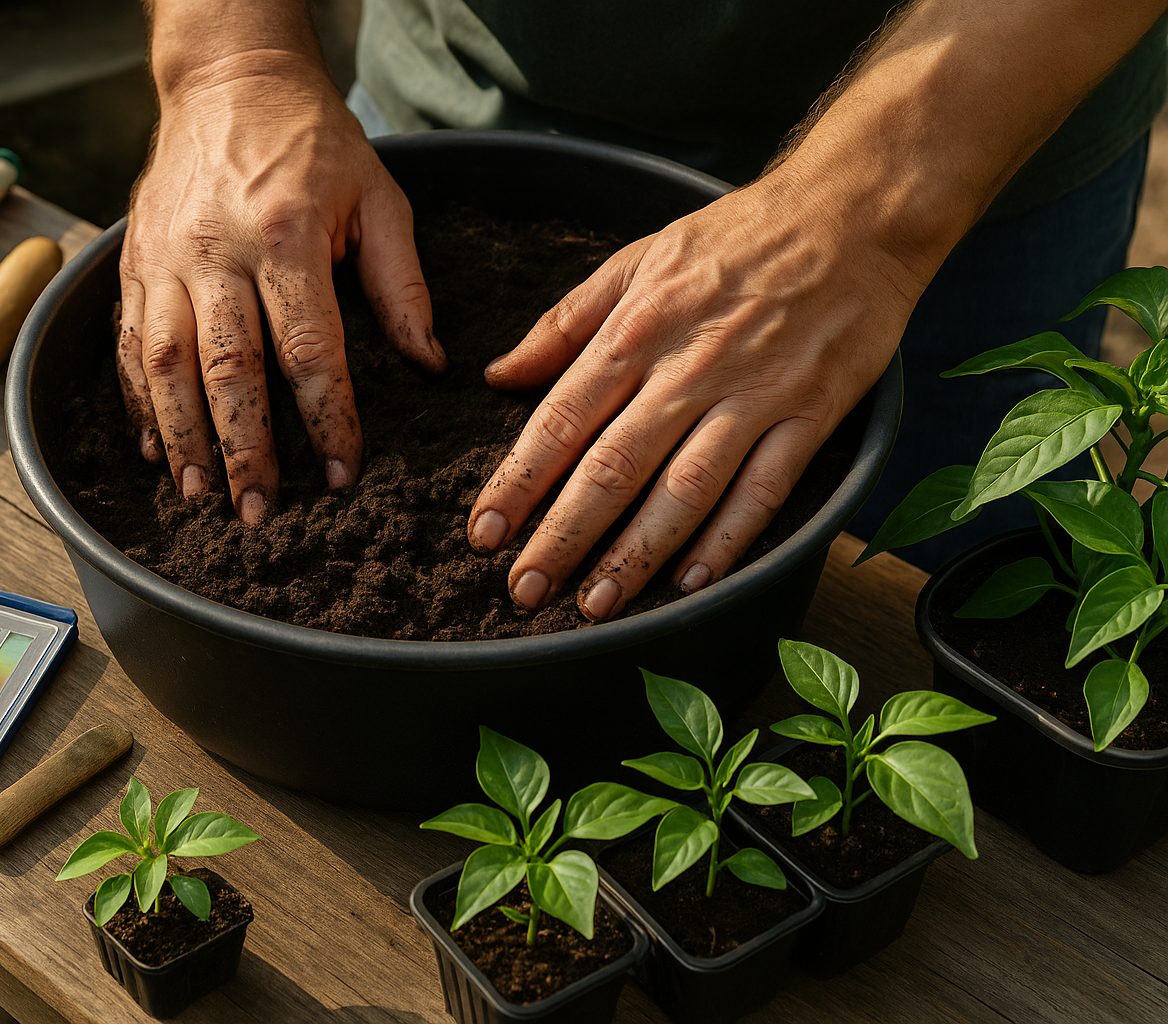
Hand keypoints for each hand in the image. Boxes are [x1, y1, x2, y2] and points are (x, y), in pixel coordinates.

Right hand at [119, 53, 444, 522]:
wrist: (227, 79)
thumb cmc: (312, 142)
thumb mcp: (378, 196)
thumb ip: (402, 282)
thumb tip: (427, 361)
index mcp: (286, 233)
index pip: (308, 348)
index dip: (327, 419)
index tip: (341, 475)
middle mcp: (217, 249)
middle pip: (227, 368)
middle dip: (244, 449)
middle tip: (258, 512)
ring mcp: (165, 257)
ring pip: (165, 365)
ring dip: (182, 438)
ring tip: (199, 494)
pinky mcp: (133, 262)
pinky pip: (128, 344)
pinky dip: (139, 402)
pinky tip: (155, 448)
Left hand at [467, 171, 923, 620]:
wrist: (853, 213)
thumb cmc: (736, 237)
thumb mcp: (637, 258)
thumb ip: (565, 323)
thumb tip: (500, 374)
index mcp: (637, 329)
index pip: (560, 418)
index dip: (518, 482)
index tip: (484, 533)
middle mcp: (688, 368)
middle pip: (612, 466)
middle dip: (561, 536)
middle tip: (524, 589)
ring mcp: (753, 395)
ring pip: (683, 491)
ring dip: (635, 555)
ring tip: (594, 604)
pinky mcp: (810, 415)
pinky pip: (763, 491)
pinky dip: (728, 541)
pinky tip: (691, 583)